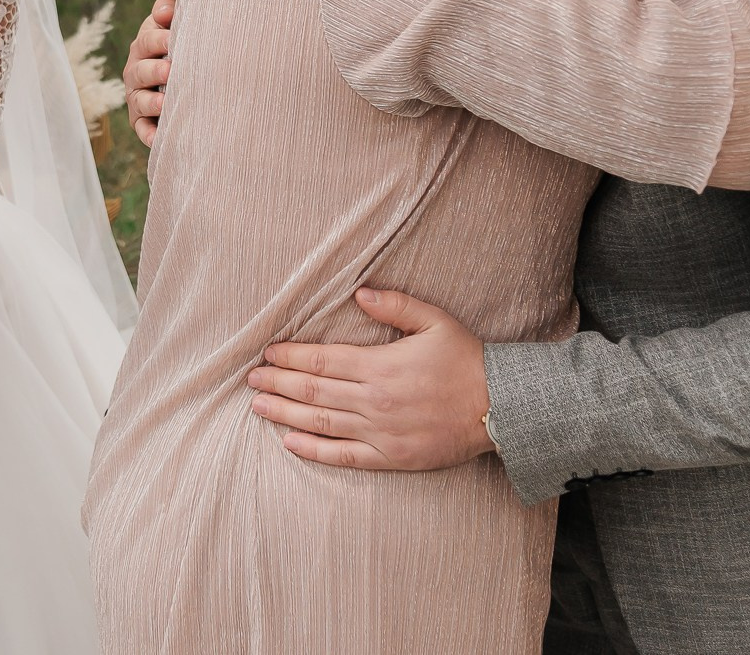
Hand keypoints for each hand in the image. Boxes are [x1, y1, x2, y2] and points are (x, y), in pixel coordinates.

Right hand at [124, 0, 174, 146]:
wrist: (188, 80)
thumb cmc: (183, 46)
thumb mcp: (174, 26)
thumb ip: (168, 13)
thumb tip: (166, 9)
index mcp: (144, 46)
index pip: (146, 39)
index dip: (158, 39)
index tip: (173, 39)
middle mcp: (136, 71)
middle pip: (140, 70)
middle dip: (154, 70)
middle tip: (170, 70)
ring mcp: (137, 97)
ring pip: (139, 100)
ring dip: (151, 102)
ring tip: (164, 103)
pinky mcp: (141, 121)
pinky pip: (143, 129)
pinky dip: (149, 134)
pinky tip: (159, 138)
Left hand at [245, 287, 492, 470]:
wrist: (499, 408)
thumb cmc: (466, 360)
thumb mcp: (434, 321)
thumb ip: (395, 304)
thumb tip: (359, 291)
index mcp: (380, 365)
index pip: (321, 360)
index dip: (290, 357)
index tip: (268, 353)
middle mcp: (373, 400)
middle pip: (313, 391)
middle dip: (277, 383)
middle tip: (250, 379)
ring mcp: (380, 432)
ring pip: (320, 422)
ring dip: (284, 413)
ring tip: (258, 406)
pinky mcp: (390, 457)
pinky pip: (343, 456)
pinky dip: (313, 449)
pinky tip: (289, 442)